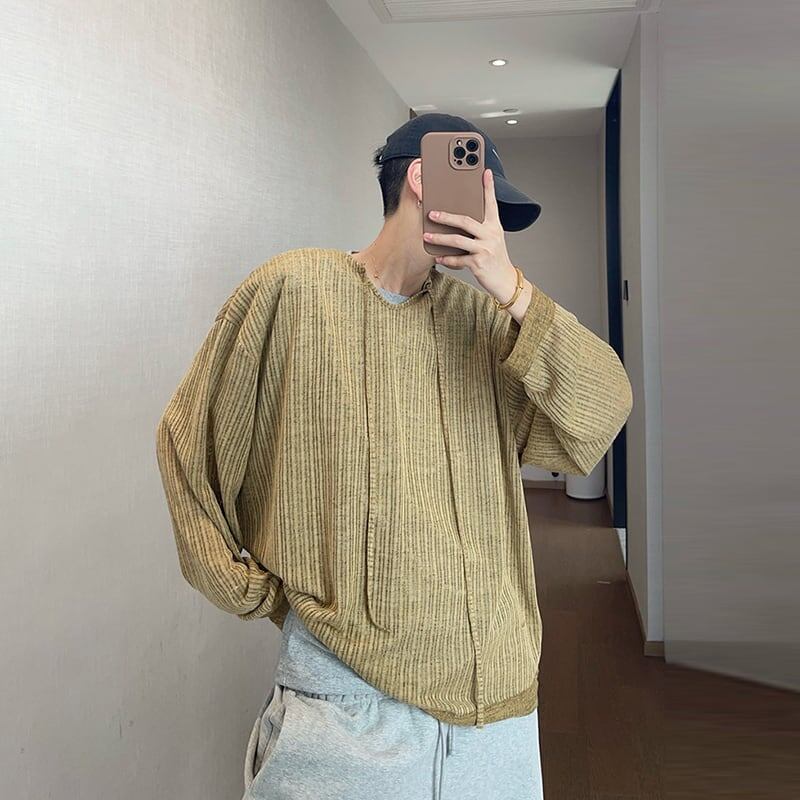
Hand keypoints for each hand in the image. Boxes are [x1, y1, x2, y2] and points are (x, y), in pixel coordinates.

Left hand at [423, 168, 531, 319]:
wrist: (505, 280)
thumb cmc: (495, 258)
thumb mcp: (492, 239)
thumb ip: (480, 228)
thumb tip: (457, 219)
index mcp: (494, 226)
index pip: (491, 203)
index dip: (488, 187)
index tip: (485, 172)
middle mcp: (491, 235)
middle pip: (466, 221)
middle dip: (446, 216)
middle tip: (431, 213)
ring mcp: (485, 249)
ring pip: (458, 240)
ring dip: (440, 238)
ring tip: (427, 235)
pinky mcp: (479, 264)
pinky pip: (458, 259)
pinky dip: (446, 259)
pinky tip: (438, 257)